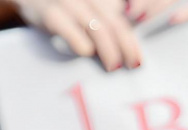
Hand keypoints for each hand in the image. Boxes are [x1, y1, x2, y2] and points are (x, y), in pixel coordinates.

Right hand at [12, 0, 141, 70]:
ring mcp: (69, 4)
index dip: (131, 41)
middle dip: (125, 46)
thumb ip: (101, 21)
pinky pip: (69, 28)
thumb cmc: (58, 8)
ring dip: (107, 49)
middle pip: (112, 24)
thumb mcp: (83, 8)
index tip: (137, 60)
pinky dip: (79, 41)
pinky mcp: (50, 14)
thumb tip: (123, 46)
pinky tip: (86, 53)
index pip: (120, 21)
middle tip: (131, 66)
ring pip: (96, 27)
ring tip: (113, 66)